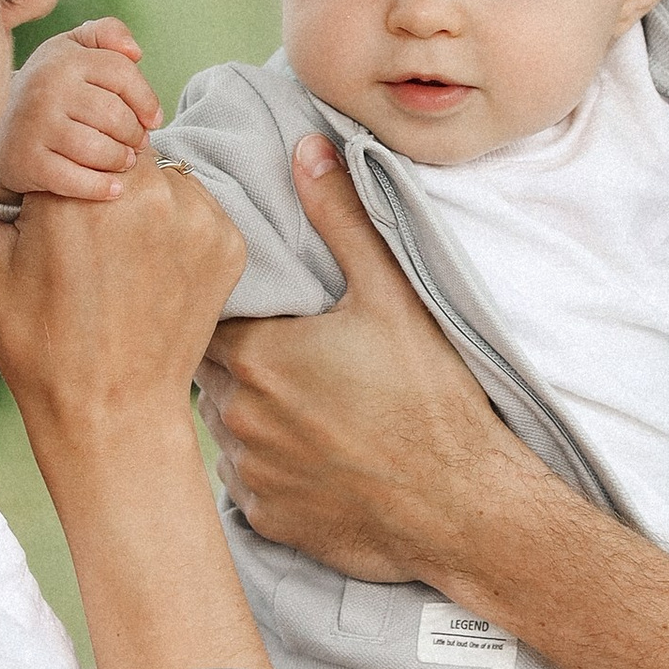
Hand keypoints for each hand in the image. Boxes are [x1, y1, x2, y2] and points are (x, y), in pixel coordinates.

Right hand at [0, 18, 161, 201]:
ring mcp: (35, 126)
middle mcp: (47, 88)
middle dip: (135, 134)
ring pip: (99, 149)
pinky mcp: (27, 162)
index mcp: (64, 58)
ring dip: (121, 160)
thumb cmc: (51, 87)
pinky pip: (76, 180)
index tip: (153, 119)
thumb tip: (135, 52)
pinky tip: (114, 188)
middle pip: (115, 115)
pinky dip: (101, 187)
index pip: (122, 73)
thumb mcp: (72, 49)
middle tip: (138, 144)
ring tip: (125, 161)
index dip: (146, 99)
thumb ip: (106, 34)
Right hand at [0, 156, 243, 435]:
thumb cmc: (34, 343)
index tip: (53, 199)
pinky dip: (176, 228)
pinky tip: (148, 273)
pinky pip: (198, 208)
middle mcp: (148, 195)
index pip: (79, 123)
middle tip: (85, 235)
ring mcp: (198, 219)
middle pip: (125, 147)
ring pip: (164, 175)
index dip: (64, 151)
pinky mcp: (229, 243)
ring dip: (144, 199)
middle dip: (105, 174)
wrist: (112, 414)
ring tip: (117, 259)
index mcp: (79, 192)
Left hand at [199, 137, 532, 584]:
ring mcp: (249, 473)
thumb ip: (341, 218)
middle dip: (243, 361)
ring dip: (254, 414)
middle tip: (296, 357)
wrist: (461, 509)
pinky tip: (316, 456)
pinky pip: (250, 483)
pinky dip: (272, 467)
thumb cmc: (430, 399)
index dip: (231, 309)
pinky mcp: (266, 518)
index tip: (266, 309)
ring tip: (310, 406)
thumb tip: (306, 149)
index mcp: (255, 356)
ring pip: (228, 428)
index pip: (207, 317)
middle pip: (212, 372)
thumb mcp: (391, 295)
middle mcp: (236, 416)